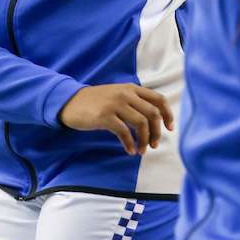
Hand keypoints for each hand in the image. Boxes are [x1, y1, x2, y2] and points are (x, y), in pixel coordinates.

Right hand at [58, 83, 172, 155]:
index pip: (158, 99)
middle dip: (157, 132)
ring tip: (141, 150)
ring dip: (144, 140)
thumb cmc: (95, 102)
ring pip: (141, 123)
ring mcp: (115, 104)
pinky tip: (129, 150)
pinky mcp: (105, 116)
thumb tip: (152, 120)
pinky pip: (124, 133)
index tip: (170, 128)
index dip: (168, 114)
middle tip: (153, 144)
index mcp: (131, 88)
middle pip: (152, 113)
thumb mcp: (117, 95)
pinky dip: (130, 144)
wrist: (70, 102)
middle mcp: (125, 94)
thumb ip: (133, 102)